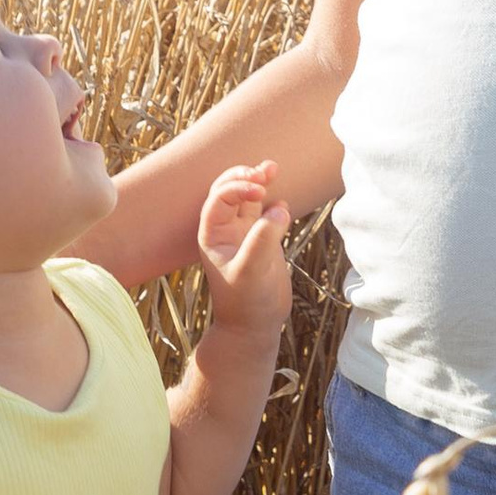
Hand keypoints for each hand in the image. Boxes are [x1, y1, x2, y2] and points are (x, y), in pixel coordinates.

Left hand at [198, 160, 292, 341]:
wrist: (255, 327)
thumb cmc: (246, 302)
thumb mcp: (251, 271)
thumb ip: (263, 238)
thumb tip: (278, 207)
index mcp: (213, 234)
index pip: (220, 197)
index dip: (239, 187)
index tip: (260, 191)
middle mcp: (226, 230)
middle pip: (230, 189)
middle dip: (246, 176)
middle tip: (265, 171)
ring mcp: (245, 233)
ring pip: (249, 197)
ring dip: (260, 181)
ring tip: (273, 167)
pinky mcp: (264, 240)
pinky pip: (267, 213)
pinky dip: (275, 203)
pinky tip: (282, 204)